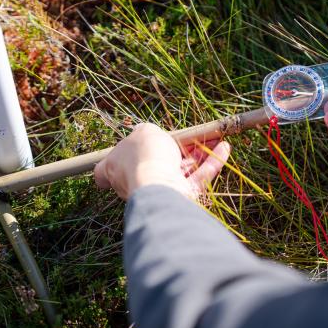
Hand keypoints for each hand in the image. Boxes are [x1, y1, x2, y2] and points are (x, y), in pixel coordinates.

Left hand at [94, 122, 230, 200]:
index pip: (103, 172)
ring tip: (212, 139)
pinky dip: (211, 163)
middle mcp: (134, 182)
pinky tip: (224, 148)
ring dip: (196, 155)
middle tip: (183, 139)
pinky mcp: (181, 197)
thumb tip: (143, 130)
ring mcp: (158, 191)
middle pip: (150, 166)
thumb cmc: (144, 157)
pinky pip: (197, 178)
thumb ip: (144, 130)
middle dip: (168, 152)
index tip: (120, 155)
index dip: (110, 164)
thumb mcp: (143, 132)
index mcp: (115, 169)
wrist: (159, 185)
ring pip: (179, 171)